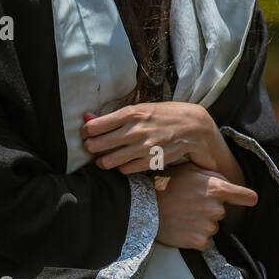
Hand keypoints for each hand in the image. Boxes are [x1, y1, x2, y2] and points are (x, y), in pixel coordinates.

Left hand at [81, 101, 226, 175]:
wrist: (193, 127)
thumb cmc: (163, 115)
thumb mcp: (140, 109)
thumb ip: (112, 116)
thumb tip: (86, 117)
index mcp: (131, 113)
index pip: (95, 126)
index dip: (86, 132)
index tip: (86, 134)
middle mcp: (135, 130)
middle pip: (98, 144)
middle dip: (90, 147)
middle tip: (91, 147)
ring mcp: (143, 147)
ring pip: (109, 161)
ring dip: (102, 161)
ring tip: (103, 159)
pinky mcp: (151, 161)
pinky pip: (125, 169)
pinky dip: (120, 167)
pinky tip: (122, 162)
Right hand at [154, 164, 257, 250]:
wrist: (143, 206)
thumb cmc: (164, 184)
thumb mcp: (188, 170)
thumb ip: (211, 176)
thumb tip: (226, 183)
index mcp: (215, 188)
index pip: (242, 196)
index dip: (247, 197)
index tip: (251, 199)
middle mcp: (215, 208)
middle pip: (221, 211)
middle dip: (210, 209)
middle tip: (190, 204)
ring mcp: (208, 226)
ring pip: (212, 227)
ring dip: (202, 224)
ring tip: (183, 216)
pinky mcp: (198, 242)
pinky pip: (205, 242)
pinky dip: (196, 238)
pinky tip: (183, 228)